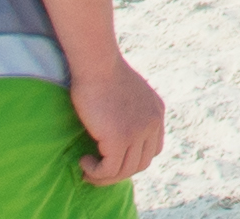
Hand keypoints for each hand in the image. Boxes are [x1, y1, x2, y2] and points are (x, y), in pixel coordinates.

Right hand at [69, 52, 165, 184]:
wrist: (97, 63)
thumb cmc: (102, 72)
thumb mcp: (126, 93)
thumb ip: (128, 112)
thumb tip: (115, 131)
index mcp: (156, 112)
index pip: (153, 149)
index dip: (132, 159)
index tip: (111, 159)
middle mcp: (152, 124)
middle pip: (141, 164)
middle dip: (119, 172)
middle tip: (96, 170)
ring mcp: (138, 132)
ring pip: (125, 171)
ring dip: (104, 176)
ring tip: (87, 169)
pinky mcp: (120, 139)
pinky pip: (109, 170)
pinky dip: (95, 172)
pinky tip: (84, 162)